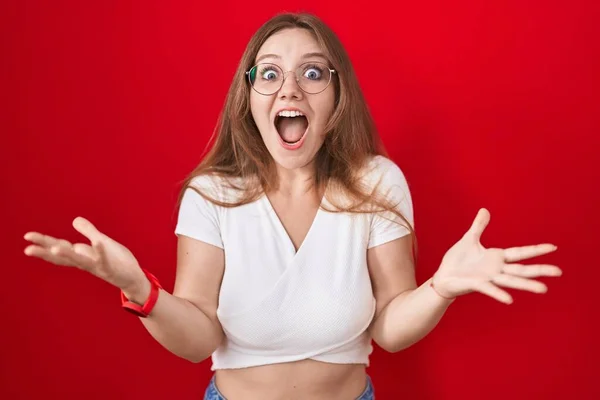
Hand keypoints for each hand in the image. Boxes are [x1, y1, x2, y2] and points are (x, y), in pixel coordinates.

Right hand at [23, 217, 147, 296]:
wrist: (132, 278)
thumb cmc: (116, 260)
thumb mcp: (102, 241)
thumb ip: (89, 232)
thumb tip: (74, 220)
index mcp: (82, 254)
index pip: (59, 247)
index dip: (43, 242)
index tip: (27, 236)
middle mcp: (85, 262)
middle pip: (62, 256)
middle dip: (45, 251)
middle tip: (27, 248)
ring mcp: (97, 266)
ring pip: (80, 261)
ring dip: (68, 254)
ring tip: (54, 247)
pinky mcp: (111, 268)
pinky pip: (105, 260)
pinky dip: (101, 251)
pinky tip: (98, 242)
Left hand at [432, 208, 561, 303]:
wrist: (443, 277)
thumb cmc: (457, 260)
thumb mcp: (468, 239)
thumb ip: (479, 227)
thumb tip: (485, 210)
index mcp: (496, 258)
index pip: (520, 253)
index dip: (535, 250)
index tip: (553, 247)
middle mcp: (496, 270)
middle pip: (522, 270)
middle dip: (540, 270)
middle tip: (559, 272)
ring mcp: (487, 278)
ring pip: (510, 281)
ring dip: (526, 285)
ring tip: (543, 289)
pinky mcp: (476, 284)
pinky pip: (489, 289)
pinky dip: (498, 293)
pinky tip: (509, 300)